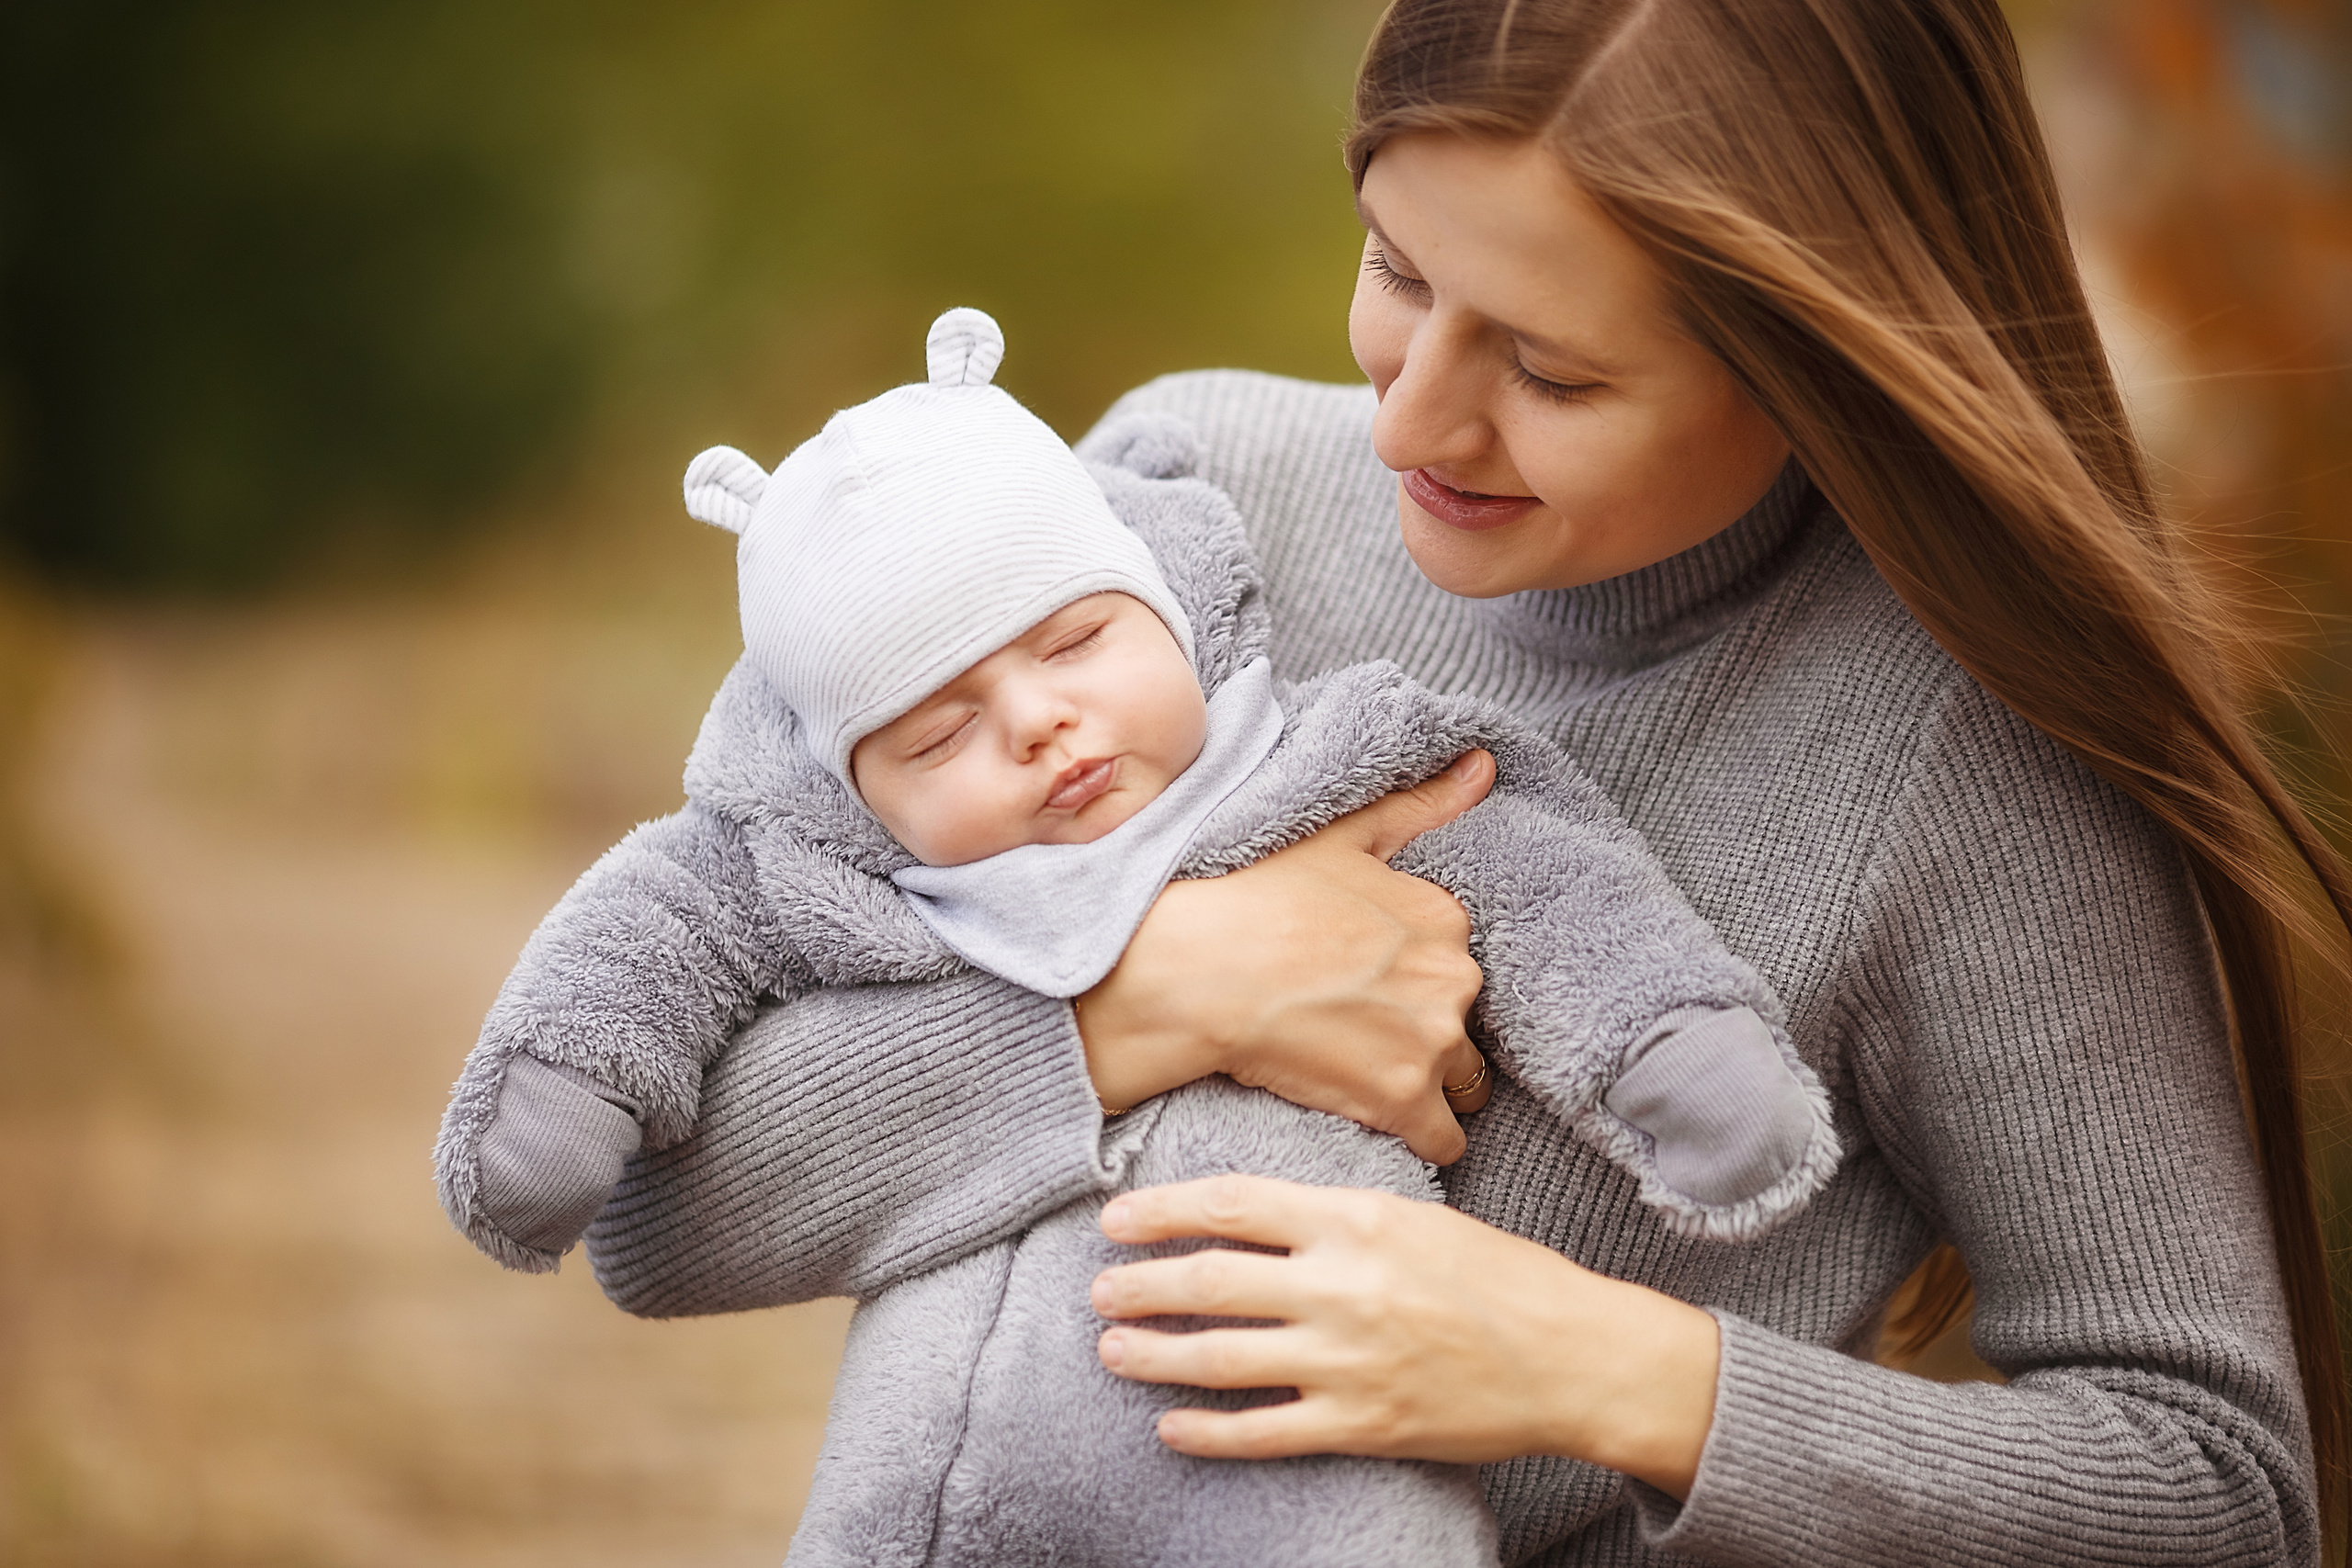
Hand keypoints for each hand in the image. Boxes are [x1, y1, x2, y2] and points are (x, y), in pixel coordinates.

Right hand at [1077, 751, 1496, 1162]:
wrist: (1198, 971)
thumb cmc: (1254, 897)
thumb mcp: (1337, 835)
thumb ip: (1417, 806)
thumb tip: (1485, 767)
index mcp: (1441, 915)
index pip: (1456, 962)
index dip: (1416, 979)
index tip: (1375, 987)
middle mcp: (1453, 976)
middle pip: (1464, 1024)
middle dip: (1428, 1033)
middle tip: (1363, 1033)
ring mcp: (1432, 1041)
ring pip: (1463, 1084)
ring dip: (1429, 1086)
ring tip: (1368, 1076)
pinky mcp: (1402, 1099)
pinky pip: (1444, 1140)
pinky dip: (1421, 1138)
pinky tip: (1385, 1125)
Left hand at [1090, 1175, 1719, 1498]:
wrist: (1572, 1356)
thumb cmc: (1498, 1275)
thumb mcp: (1413, 1215)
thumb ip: (1331, 1214)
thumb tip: (1247, 1213)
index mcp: (1355, 1219)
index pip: (1231, 1204)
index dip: (1161, 1211)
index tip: (1114, 1217)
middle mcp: (1342, 1286)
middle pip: (1209, 1281)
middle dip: (1139, 1285)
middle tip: (1099, 1288)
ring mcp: (1347, 1361)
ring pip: (1219, 1358)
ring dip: (1153, 1355)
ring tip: (1112, 1349)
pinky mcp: (1360, 1424)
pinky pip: (1261, 1433)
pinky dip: (1206, 1432)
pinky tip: (1171, 1427)